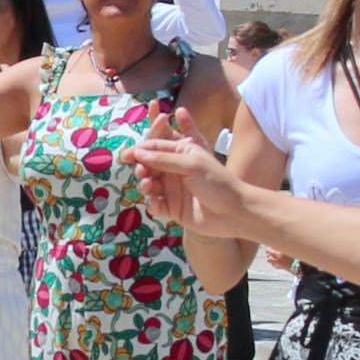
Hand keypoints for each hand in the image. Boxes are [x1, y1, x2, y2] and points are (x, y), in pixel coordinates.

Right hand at [125, 123, 243, 231]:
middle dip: (142, 168)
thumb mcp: (191, 164)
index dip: (139, 150)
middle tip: (142, 172)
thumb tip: (138, 153)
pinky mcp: (172, 209)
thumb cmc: (216, 182)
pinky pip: (155, 205)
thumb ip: (164, 159)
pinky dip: (153, 204)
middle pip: (148, 166)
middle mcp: (174, 170)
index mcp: (180, 153)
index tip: (126, 155)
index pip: (155, 147)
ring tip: (149, 186)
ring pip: (149, 185)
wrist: (233, 212)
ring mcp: (172, 190)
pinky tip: (157, 203)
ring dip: (145, 185)